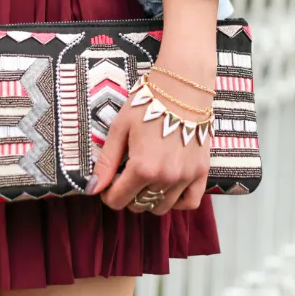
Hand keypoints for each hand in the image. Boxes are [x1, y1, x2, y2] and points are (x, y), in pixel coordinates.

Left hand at [85, 56, 215, 214]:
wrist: (183, 88)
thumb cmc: (148, 104)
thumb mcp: (120, 128)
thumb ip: (106, 161)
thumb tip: (93, 189)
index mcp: (142, 167)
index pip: (117, 200)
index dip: (108, 194)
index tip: (109, 183)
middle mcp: (165, 178)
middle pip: (138, 205)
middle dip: (128, 194)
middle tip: (128, 175)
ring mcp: (185, 177)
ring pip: (161, 207)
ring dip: (150, 198)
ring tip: (147, 179)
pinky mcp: (201, 172)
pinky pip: (190, 202)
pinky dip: (177, 201)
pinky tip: (168, 188)